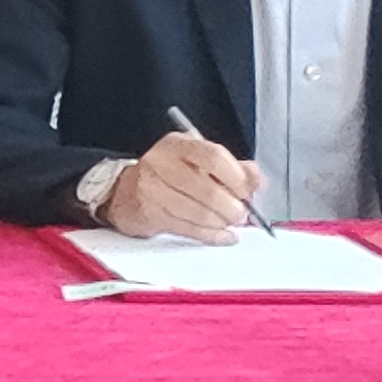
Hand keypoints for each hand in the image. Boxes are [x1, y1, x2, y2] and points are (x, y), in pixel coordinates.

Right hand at [105, 130, 261, 239]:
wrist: (124, 192)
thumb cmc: (169, 176)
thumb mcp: (197, 161)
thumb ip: (231, 167)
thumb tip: (258, 181)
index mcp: (179, 145)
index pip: (214, 157)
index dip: (237, 177)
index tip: (247, 191)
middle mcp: (162, 163)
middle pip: (209, 190)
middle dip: (233, 208)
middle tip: (241, 214)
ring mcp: (153, 189)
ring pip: (200, 213)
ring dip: (222, 223)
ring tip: (228, 223)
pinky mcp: (151, 214)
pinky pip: (190, 229)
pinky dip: (211, 236)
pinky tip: (221, 235)